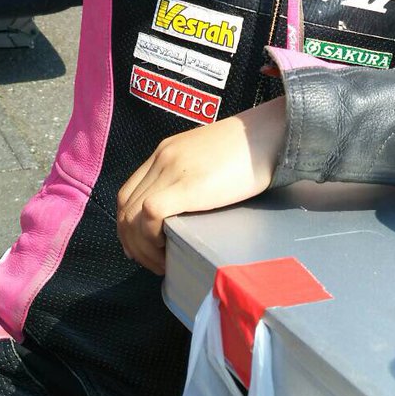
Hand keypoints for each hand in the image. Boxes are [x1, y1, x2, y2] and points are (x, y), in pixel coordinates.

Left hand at [117, 98, 285, 274]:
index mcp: (166, 152)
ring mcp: (171, 170)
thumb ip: (194, 176)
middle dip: (131, 241)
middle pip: (125, 206)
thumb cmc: (252, 148)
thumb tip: (193, 208)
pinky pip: (149, 214)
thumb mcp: (211, 159)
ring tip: (162, 263)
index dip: (128, 225)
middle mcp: (161, 159)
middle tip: (150, 261)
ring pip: (132, 214)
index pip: (129, 192)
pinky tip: (168, 250)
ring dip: (141, 247)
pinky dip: (150, 239)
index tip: (141, 246)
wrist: (269, 133)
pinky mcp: (186, 185)